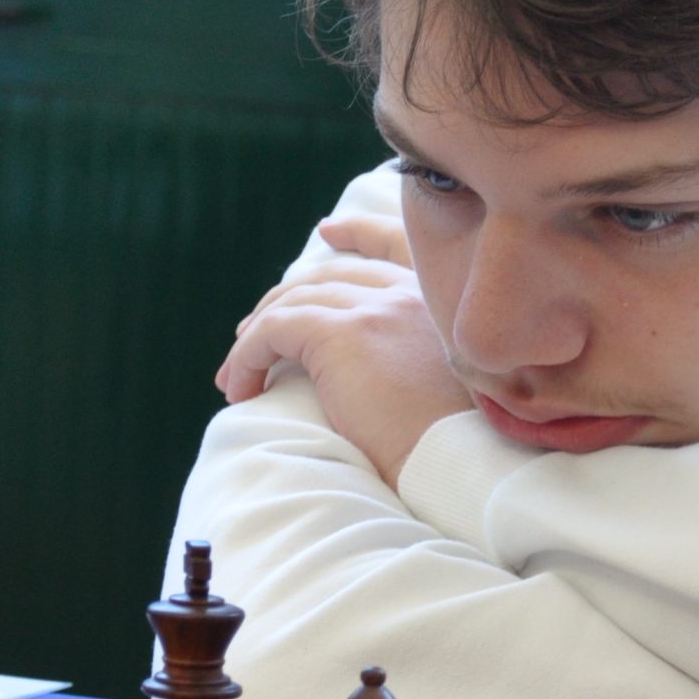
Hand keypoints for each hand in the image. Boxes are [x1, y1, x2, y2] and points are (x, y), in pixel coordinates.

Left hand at [217, 216, 473, 487]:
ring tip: (237, 374)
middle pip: (332, 274)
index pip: (396, 243)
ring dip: (257, 336)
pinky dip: (247, 355)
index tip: (329, 230)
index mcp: (443, 300)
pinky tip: (240, 390)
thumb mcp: (450, 387)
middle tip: (252, 335)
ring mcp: (379, 306)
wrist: (460, 467)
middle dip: (286, 299)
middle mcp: (412, 292)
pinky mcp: (342, 333)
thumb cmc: (456, 450)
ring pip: (295, 301)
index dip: (360, 233)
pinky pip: (274, 329)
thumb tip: (364, 370)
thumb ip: (419, 357)